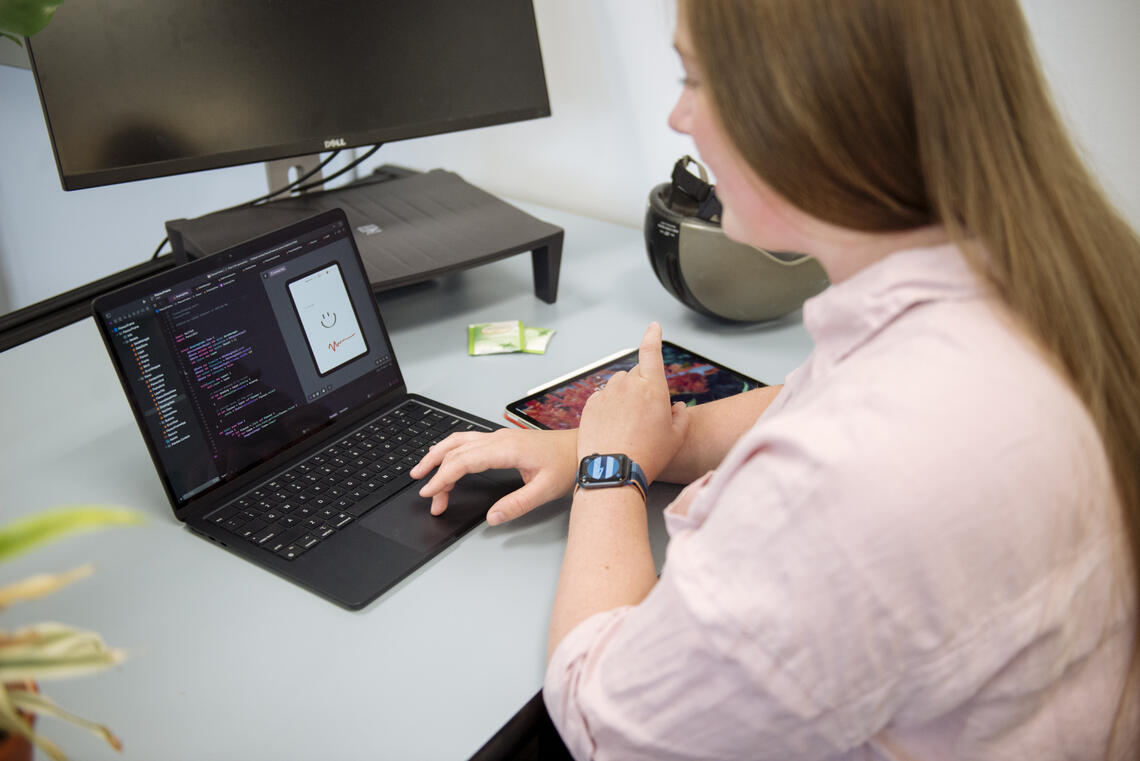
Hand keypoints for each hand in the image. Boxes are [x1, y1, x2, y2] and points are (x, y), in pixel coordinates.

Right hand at [410, 428, 577, 524]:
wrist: (582, 446)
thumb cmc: (566, 464)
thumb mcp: (545, 490)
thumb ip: (517, 505)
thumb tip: (491, 518)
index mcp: (505, 449)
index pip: (463, 461)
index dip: (443, 477)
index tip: (431, 493)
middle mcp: (498, 439)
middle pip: (456, 452)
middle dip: (436, 472)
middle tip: (426, 494)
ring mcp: (498, 437)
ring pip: (459, 441)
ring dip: (438, 455)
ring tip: (421, 469)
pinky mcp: (501, 439)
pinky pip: (468, 440)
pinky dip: (450, 448)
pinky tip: (444, 454)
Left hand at [576, 322, 688, 483]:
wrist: (612, 472)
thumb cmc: (647, 456)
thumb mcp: (676, 438)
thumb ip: (681, 417)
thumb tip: (677, 408)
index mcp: (652, 387)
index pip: (651, 351)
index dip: (652, 336)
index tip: (653, 327)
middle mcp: (627, 385)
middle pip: (636, 375)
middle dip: (642, 388)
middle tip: (646, 418)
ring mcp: (606, 394)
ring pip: (618, 387)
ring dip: (623, 397)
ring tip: (628, 426)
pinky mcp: (590, 405)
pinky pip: (602, 398)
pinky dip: (608, 407)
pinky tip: (613, 428)